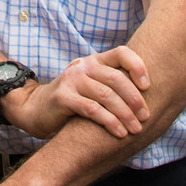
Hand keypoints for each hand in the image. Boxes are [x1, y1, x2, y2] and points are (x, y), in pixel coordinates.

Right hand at [1, 47, 151, 139]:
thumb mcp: (92, 88)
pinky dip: (109, 122)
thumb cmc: (72, 102)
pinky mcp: (63, 97)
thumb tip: (149, 99)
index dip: (137, 66)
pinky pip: (92, 109)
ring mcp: (72, 80)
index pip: (121, 53)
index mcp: (94, 61)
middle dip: (135, 99)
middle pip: (116, 78)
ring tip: (136, 129)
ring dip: (125, 114)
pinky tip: (119, 132)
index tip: (148, 86)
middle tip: (146, 117)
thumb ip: (112, 87)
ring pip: (106, 95)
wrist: (36, 110)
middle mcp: (83, 66)